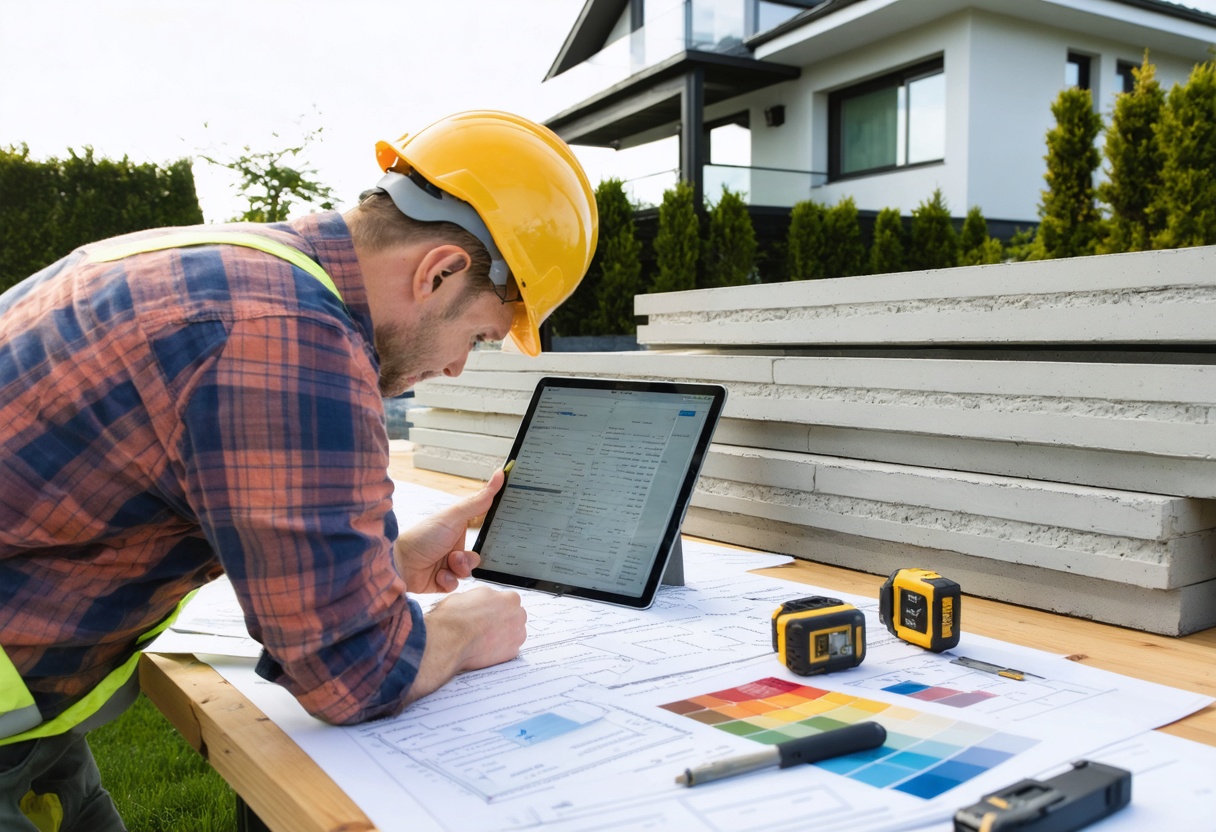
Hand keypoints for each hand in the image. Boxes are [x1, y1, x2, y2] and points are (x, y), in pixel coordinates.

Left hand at [393, 469, 503, 593]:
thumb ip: (479, 500)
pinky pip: (456, 584)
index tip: (495, 537)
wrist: (400, 564)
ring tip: (446, 565)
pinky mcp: (440, 580)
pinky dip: (448, 581)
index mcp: (457, 527)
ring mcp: (446, 563)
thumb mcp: (454, 516)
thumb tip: (500, 473)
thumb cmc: (424, 536)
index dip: (489, 533)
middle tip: (457, 557)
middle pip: (476, 555)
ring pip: (468, 571)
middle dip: (468, 559)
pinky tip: (437, 576)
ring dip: (459, 569)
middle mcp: (452, 545)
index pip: (479, 529)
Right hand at [405, 585, 526, 702]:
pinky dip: (500, 650)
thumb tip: (481, 601)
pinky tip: (485, 649)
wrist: (450, 638)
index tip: (489, 613)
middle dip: (503, 621)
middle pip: (514, 617)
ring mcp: (517, 634)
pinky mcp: (512, 652)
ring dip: (504, 635)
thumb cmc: (456, 616)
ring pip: (514, 634)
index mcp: (510, 598)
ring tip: (485, 639)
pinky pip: (509, 649)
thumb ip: (483, 598)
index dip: (496, 607)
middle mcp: (518, 615)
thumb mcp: (470, 595)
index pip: (508, 601)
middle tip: (486, 626)